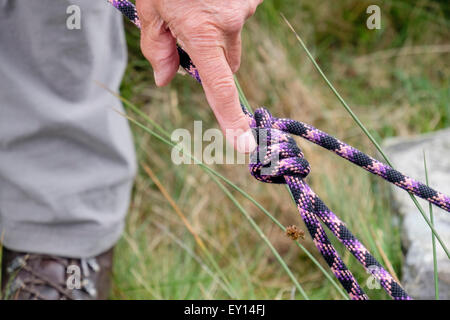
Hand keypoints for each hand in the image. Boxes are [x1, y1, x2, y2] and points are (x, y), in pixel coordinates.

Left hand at [136, 0, 261, 152]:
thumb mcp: (150, 6)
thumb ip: (156, 46)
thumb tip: (164, 79)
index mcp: (201, 33)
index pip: (220, 88)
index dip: (232, 120)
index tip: (245, 145)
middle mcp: (230, 24)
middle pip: (228, 64)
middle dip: (213, 61)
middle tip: (187, 33)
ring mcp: (245, 8)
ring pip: (234, 38)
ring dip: (218, 30)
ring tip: (196, 3)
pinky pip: (241, 15)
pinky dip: (227, 11)